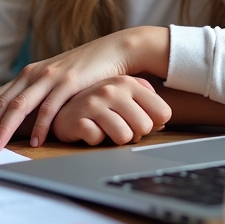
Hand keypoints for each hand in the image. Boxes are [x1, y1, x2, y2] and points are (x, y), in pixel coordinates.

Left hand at [0, 26, 168, 152]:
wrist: (111, 51)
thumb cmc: (83, 72)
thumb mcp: (54, 82)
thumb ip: (36, 96)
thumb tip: (18, 121)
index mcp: (26, 75)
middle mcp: (33, 74)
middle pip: (1, 105)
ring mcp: (49, 77)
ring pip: (19, 106)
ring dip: (4, 129)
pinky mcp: (68, 82)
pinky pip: (49, 108)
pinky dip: (39, 126)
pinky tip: (34, 142)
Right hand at [52, 76, 171, 145]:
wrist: (60, 104)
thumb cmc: (99, 103)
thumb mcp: (125, 95)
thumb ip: (148, 103)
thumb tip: (164, 121)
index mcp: (128, 83)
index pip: (163, 112)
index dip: (153, 123)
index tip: (140, 121)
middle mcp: (112, 89)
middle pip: (145, 127)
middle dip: (134, 133)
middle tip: (120, 126)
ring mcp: (93, 103)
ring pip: (124, 136)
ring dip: (116, 139)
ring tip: (105, 128)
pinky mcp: (77, 119)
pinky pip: (99, 140)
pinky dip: (96, 140)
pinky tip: (89, 130)